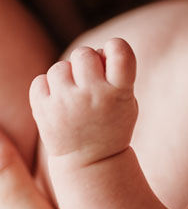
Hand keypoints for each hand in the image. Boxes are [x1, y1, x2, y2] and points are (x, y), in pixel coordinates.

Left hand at [30, 40, 136, 164]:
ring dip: (66, 76)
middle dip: (86, 61)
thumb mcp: (127, 99)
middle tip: (89, 79)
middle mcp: (93, 96)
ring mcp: (66, 104)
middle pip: (84, 53)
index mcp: (119, 92)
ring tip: (73, 94)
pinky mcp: (44, 112)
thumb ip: (116, 72)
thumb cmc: (112, 121)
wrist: (91, 162)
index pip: (120, 51)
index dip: (115, 46)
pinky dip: (47, 87)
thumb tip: (94, 52)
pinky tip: (58, 101)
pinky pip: (40, 81)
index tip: (112, 57)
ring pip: (60, 67)